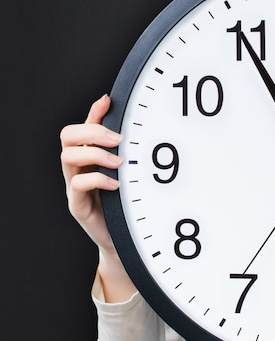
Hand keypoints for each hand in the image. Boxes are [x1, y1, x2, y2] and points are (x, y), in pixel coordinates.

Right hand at [60, 94, 135, 301]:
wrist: (128, 240)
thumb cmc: (130, 202)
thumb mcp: (132, 171)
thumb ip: (130, 150)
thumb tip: (141, 128)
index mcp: (91, 155)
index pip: (84, 125)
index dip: (93, 112)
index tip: (109, 101)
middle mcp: (79, 167)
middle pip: (67, 136)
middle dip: (92, 131)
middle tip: (118, 139)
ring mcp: (75, 185)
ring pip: (67, 157)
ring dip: (95, 154)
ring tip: (118, 162)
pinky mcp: (78, 205)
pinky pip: (77, 185)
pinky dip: (97, 180)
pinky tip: (115, 184)